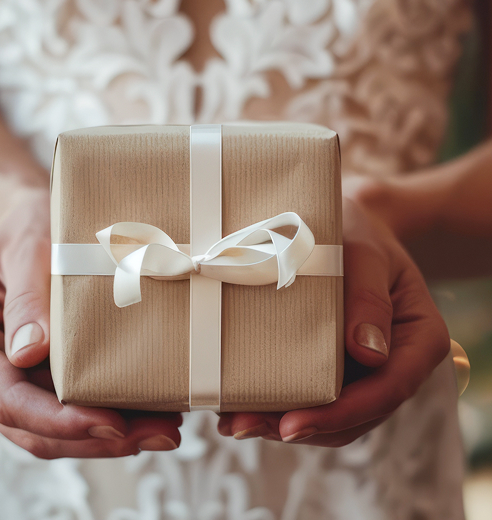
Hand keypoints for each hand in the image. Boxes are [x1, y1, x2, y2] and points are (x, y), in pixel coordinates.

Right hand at [0, 187, 181, 457]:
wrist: (30, 223)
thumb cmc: (24, 226)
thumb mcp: (25, 246)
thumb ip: (25, 295)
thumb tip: (30, 353)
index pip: (4, 397)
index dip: (58, 419)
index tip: (111, 423)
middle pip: (32, 426)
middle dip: (94, 438)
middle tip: (160, 434)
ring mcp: (11, 378)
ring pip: (54, 430)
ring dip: (109, 438)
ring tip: (165, 429)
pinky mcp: (40, 377)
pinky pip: (71, 409)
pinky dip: (109, 416)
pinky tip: (150, 412)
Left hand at [217, 197, 450, 446]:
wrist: (345, 223)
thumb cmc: (357, 230)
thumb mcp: (364, 251)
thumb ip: (368, 297)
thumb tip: (368, 354)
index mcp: (418, 338)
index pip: (388, 388)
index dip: (341, 414)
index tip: (292, 424)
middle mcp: (394, 361)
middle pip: (355, 413)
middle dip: (302, 426)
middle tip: (244, 425)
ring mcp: (364, 367)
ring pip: (331, 413)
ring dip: (282, 423)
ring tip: (233, 421)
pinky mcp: (336, 364)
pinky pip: (313, 394)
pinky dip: (279, 403)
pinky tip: (239, 404)